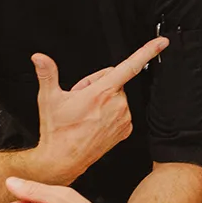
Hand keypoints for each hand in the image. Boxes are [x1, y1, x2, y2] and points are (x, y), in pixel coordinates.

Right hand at [32, 36, 167, 180]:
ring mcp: (123, 117)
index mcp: (102, 92)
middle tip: (80, 99)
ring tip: (86, 113)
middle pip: (113, 80)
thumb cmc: (57, 130)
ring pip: (116, 96)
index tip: (162, 42)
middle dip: (96, 85)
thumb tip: (39, 57)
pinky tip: (95, 121)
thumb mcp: (48, 98)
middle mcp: (117, 103)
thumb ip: (47, 73)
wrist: (62, 159)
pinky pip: (121, 111)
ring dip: (103, 100)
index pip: (130, 65)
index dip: (147, 51)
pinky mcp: (126, 129)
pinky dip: (110, 113)